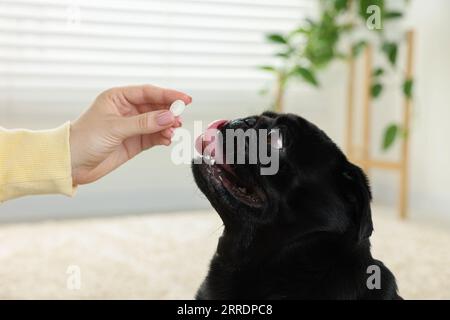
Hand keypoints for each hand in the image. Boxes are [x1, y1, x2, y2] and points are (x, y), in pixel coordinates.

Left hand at [69, 85, 190, 184]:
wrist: (71, 164)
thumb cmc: (84, 139)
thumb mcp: (115, 128)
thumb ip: (144, 123)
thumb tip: (168, 117)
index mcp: (118, 98)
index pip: (148, 92)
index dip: (167, 95)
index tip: (184, 99)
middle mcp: (126, 110)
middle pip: (155, 107)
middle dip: (169, 112)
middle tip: (180, 117)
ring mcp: (132, 126)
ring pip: (157, 122)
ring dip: (167, 126)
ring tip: (173, 131)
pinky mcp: (134, 142)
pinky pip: (154, 136)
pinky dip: (162, 137)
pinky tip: (166, 139)